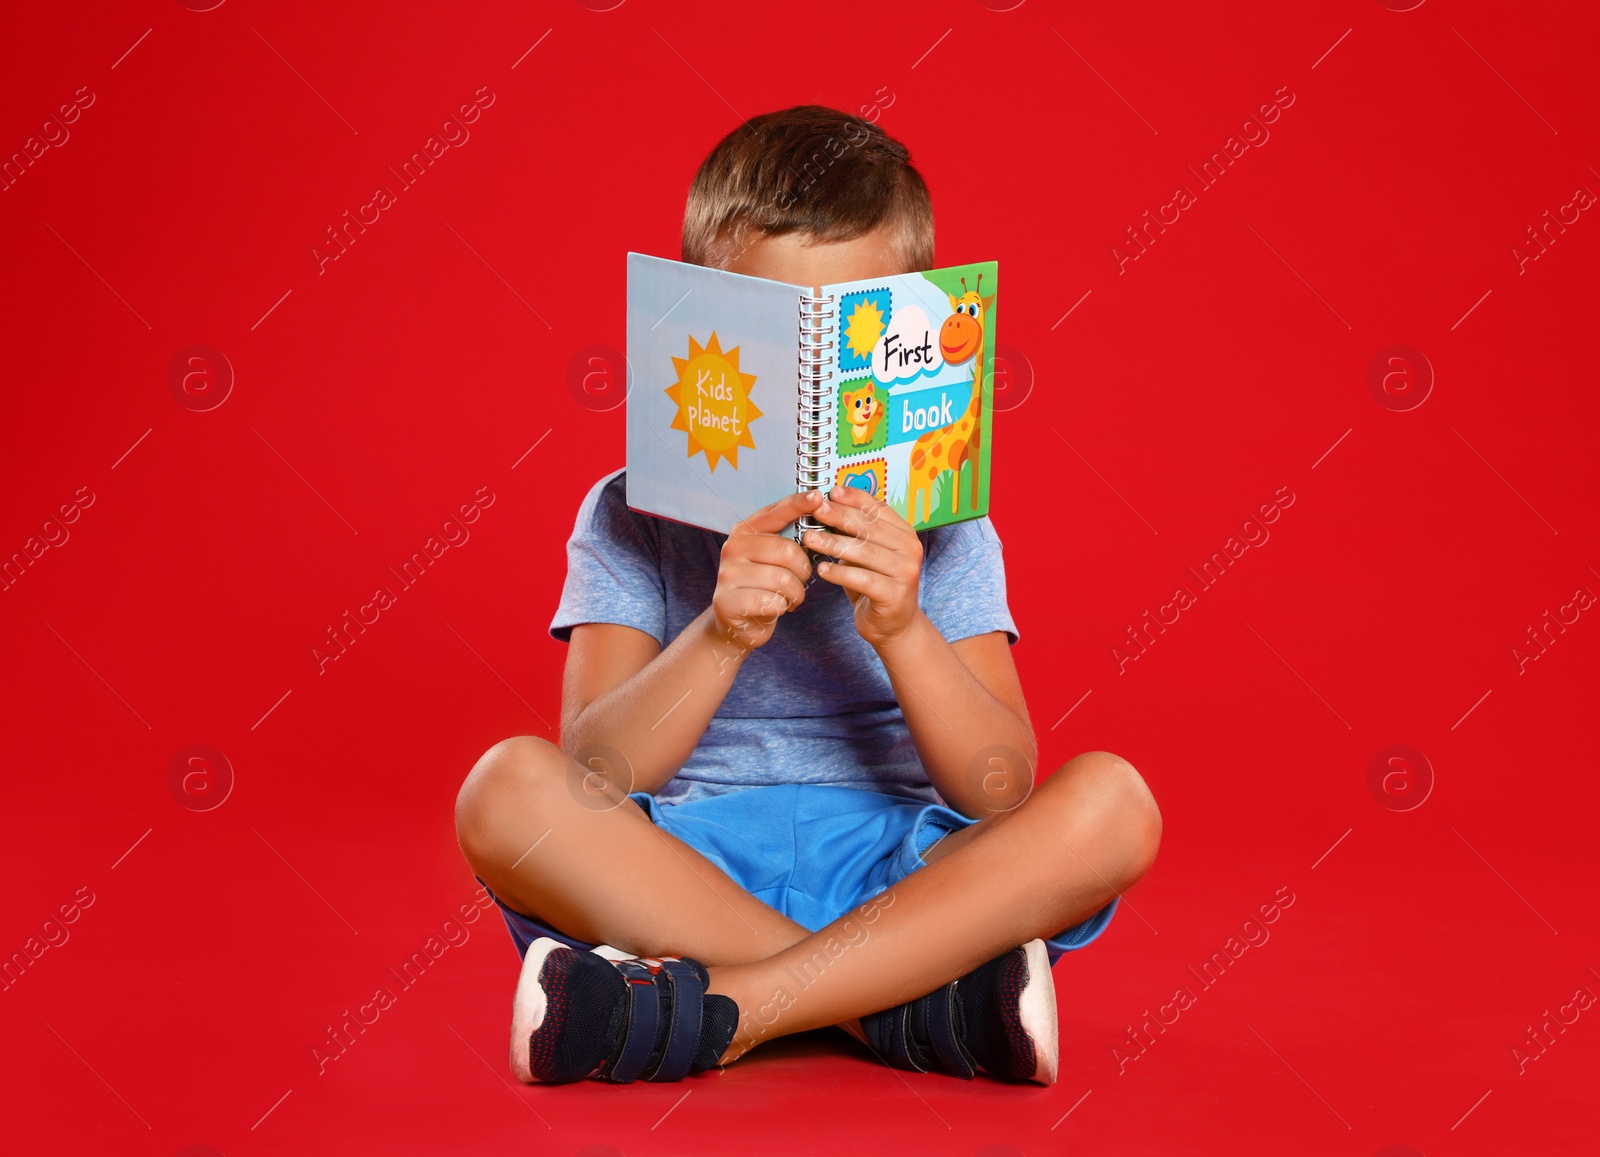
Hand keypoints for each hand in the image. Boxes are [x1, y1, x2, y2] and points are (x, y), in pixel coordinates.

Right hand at [711, 490, 817, 651]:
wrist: (737, 623)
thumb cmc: (764, 586)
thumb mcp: (774, 558)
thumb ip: (790, 538)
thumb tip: (820, 515)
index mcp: (745, 530)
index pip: (776, 511)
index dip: (799, 504)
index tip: (818, 496)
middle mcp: (733, 547)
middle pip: (787, 551)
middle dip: (803, 570)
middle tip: (800, 581)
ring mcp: (727, 574)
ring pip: (783, 579)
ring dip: (796, 593)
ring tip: (789, 597)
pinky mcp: (726, 601)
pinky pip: (771, 602)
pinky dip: (782, 607)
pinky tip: (776, 608)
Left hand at [804, 485, 922, 647]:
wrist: (893, 626)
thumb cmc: (875, 585)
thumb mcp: (867, 554)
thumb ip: (857, 533)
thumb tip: (828, 505)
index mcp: (905, 534)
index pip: (879, 509)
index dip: (855, 498)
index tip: (831, 492)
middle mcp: (910, 550)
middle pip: (871, 528)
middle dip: (840, 517)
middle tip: (816, 511)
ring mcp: (905, 573)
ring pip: (865, 552)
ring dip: (834, 543)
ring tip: (810, 539)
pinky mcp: (895, 595)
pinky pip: (863, 579)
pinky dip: (840, 573)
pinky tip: (822, 569)